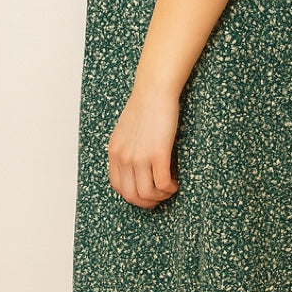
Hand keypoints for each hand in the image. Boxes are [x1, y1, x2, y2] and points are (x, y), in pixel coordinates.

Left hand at [107, 83, 179, 207]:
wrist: (154, 89)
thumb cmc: (145, 106)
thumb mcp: (125, 130)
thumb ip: (126, 148)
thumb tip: (136, 164)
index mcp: (114, 152)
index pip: (117, 186)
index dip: (133, 194)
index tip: (147, 190)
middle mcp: (123, 157)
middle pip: (131, 196)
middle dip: (147, 202)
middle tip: (160, 196)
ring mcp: (139, 157)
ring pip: (147, 194)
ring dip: (160, 197)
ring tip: (170, 188)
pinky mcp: (157, 153)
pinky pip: (162, 184)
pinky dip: (170, 189)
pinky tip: (176, 182)